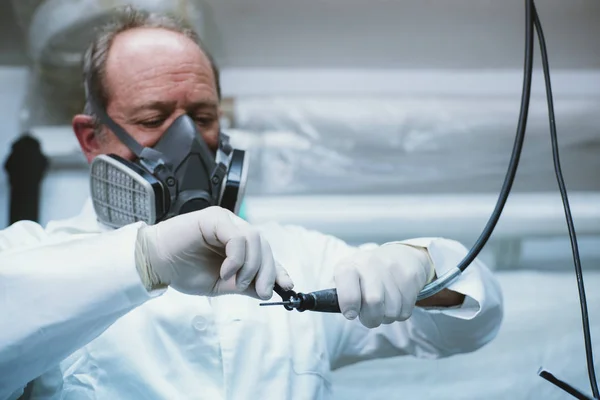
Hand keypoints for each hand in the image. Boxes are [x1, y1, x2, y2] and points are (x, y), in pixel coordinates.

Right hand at [135, 206, 293, 298]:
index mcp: (237, 244)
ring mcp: (226, 221)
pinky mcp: (215, 217)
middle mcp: (235, 229)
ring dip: (250, 266)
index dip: (277, 269)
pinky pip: (237, 237)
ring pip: (255, 239)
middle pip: (264, 246)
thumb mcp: (220, 285)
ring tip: (234, 282)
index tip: (286, 287)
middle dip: (267, 271)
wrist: (155, 264)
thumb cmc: (183, 271)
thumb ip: (244, 284)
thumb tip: (268, 290)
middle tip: (261, 292)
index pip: (265, 253)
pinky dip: (237, 258)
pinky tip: (225, 272)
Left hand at [334, 244, 432, 327]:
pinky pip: (405, 310)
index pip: (347, 284)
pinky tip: (396, 301)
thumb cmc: (366, 274)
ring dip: (386, 317)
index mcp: (349, 266)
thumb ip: (340, 295)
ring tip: (383, 307)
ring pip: (391, 310)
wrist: (401, 256)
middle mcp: (370, 264)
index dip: (349, 303)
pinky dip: (399, 313)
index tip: (350, 314)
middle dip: (371, 318)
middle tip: (369, 317)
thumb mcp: (348, 278)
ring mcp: (392, 269)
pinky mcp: (410, 277)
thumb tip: (331, 310)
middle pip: (373, 302)